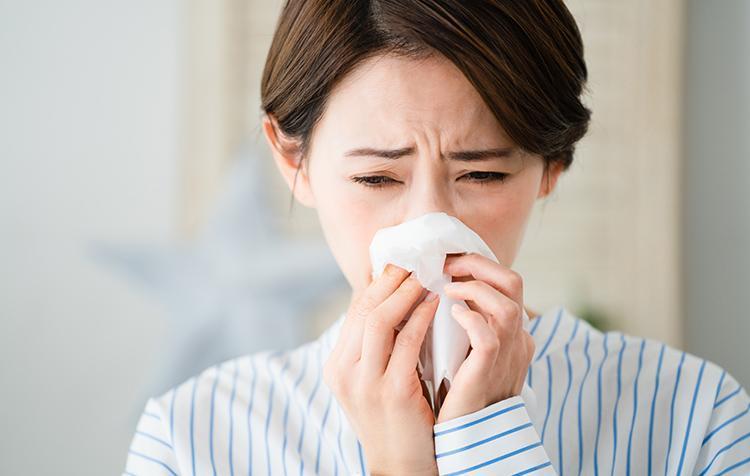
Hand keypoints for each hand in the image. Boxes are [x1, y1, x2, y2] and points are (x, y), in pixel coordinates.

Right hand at [323, 263, 439, 475]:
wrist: (401, 466)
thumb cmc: (393, 420)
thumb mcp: (372, 381)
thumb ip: (375, 348)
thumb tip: (392, 303)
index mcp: (337, 367)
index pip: (354, 312)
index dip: (377, 285)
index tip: (398, 267)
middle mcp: (344, 372)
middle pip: (363, 310)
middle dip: (389, 281)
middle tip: (413, 262)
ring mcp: (366, 383)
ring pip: (380, 320)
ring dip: (405, 293)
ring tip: (425, 277)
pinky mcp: (393, 393)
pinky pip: (407, 342)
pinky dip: (420, 317)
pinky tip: (435, 304)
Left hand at [436, 252, 534, 423]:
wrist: (465, 435)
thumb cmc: (457, 390)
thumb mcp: (462, 348)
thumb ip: (458, 321)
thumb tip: (430, 290)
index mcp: (509, 330)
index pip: (506, 281)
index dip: (478, 263)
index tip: (446, 259)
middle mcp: (515, 338)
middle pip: (513, 282)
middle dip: (477, 263)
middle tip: (445, 263)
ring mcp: (506, 354)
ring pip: (507, 304)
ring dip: (472, 287)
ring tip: (445, 288)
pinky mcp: (489, 371)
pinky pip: (489, 335)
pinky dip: (470, 318)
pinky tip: (451, 314)